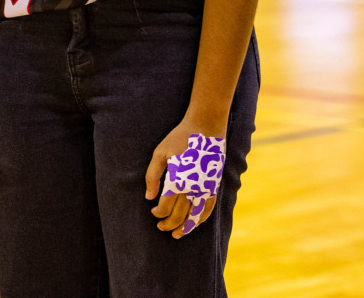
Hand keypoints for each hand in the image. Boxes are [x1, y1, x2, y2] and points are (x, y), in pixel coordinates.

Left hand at [146, 119, 226, 237]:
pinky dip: (201, 219)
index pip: (165, 206)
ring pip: (195, 216)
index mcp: (177, 180)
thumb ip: (152, 176)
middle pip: (179, 215)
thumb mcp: (160, 153)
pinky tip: (194, 224)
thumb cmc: (179, 138)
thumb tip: (149, 197)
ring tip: (177, 234)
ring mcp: (206, 188)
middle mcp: (192, 187)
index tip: (154, 213)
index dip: (158, 213)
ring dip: (186, 228)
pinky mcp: (214, 186)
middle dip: (169, 224)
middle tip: (161, 228)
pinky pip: (209, 209)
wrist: (205, 127)